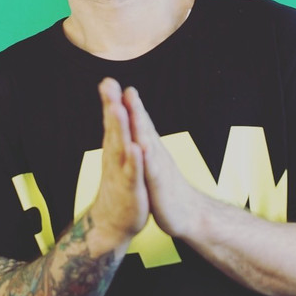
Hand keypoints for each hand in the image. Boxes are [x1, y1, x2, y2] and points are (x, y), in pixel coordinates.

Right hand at [89, 78, 149, 248]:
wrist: (112, 222)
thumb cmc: (118, 184)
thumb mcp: (117, 156)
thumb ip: (116, 132)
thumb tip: (114, 108)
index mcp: (114, 147)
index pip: (112, 120)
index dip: (110, 100)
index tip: (107, 80)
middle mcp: (115, 156)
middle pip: (114, 127)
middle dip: (112, 106)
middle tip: (108, 86)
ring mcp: (122, 171)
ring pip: (122, 146)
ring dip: (120, 127)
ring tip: (118, 109)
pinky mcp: (131, 188)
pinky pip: (133, 172)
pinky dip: (134, 160)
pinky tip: (136, 148)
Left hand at [122, 85, 198, 238]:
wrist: (187, 212)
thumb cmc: (165, 185)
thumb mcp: (151, 160)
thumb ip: (144, 139)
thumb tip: (137, 123)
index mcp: (148, 146)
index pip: (135, 120)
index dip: (123, 102)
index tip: (109, 83)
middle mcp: (153, 151)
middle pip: (140, 123)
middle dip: (129, 103)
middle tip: (115, 85)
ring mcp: (157, 165)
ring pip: (145, 140)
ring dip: (137, 122)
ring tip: (129, 104)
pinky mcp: (158, 183)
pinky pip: (151, 169)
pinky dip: (146, 156)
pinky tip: (141, 145)